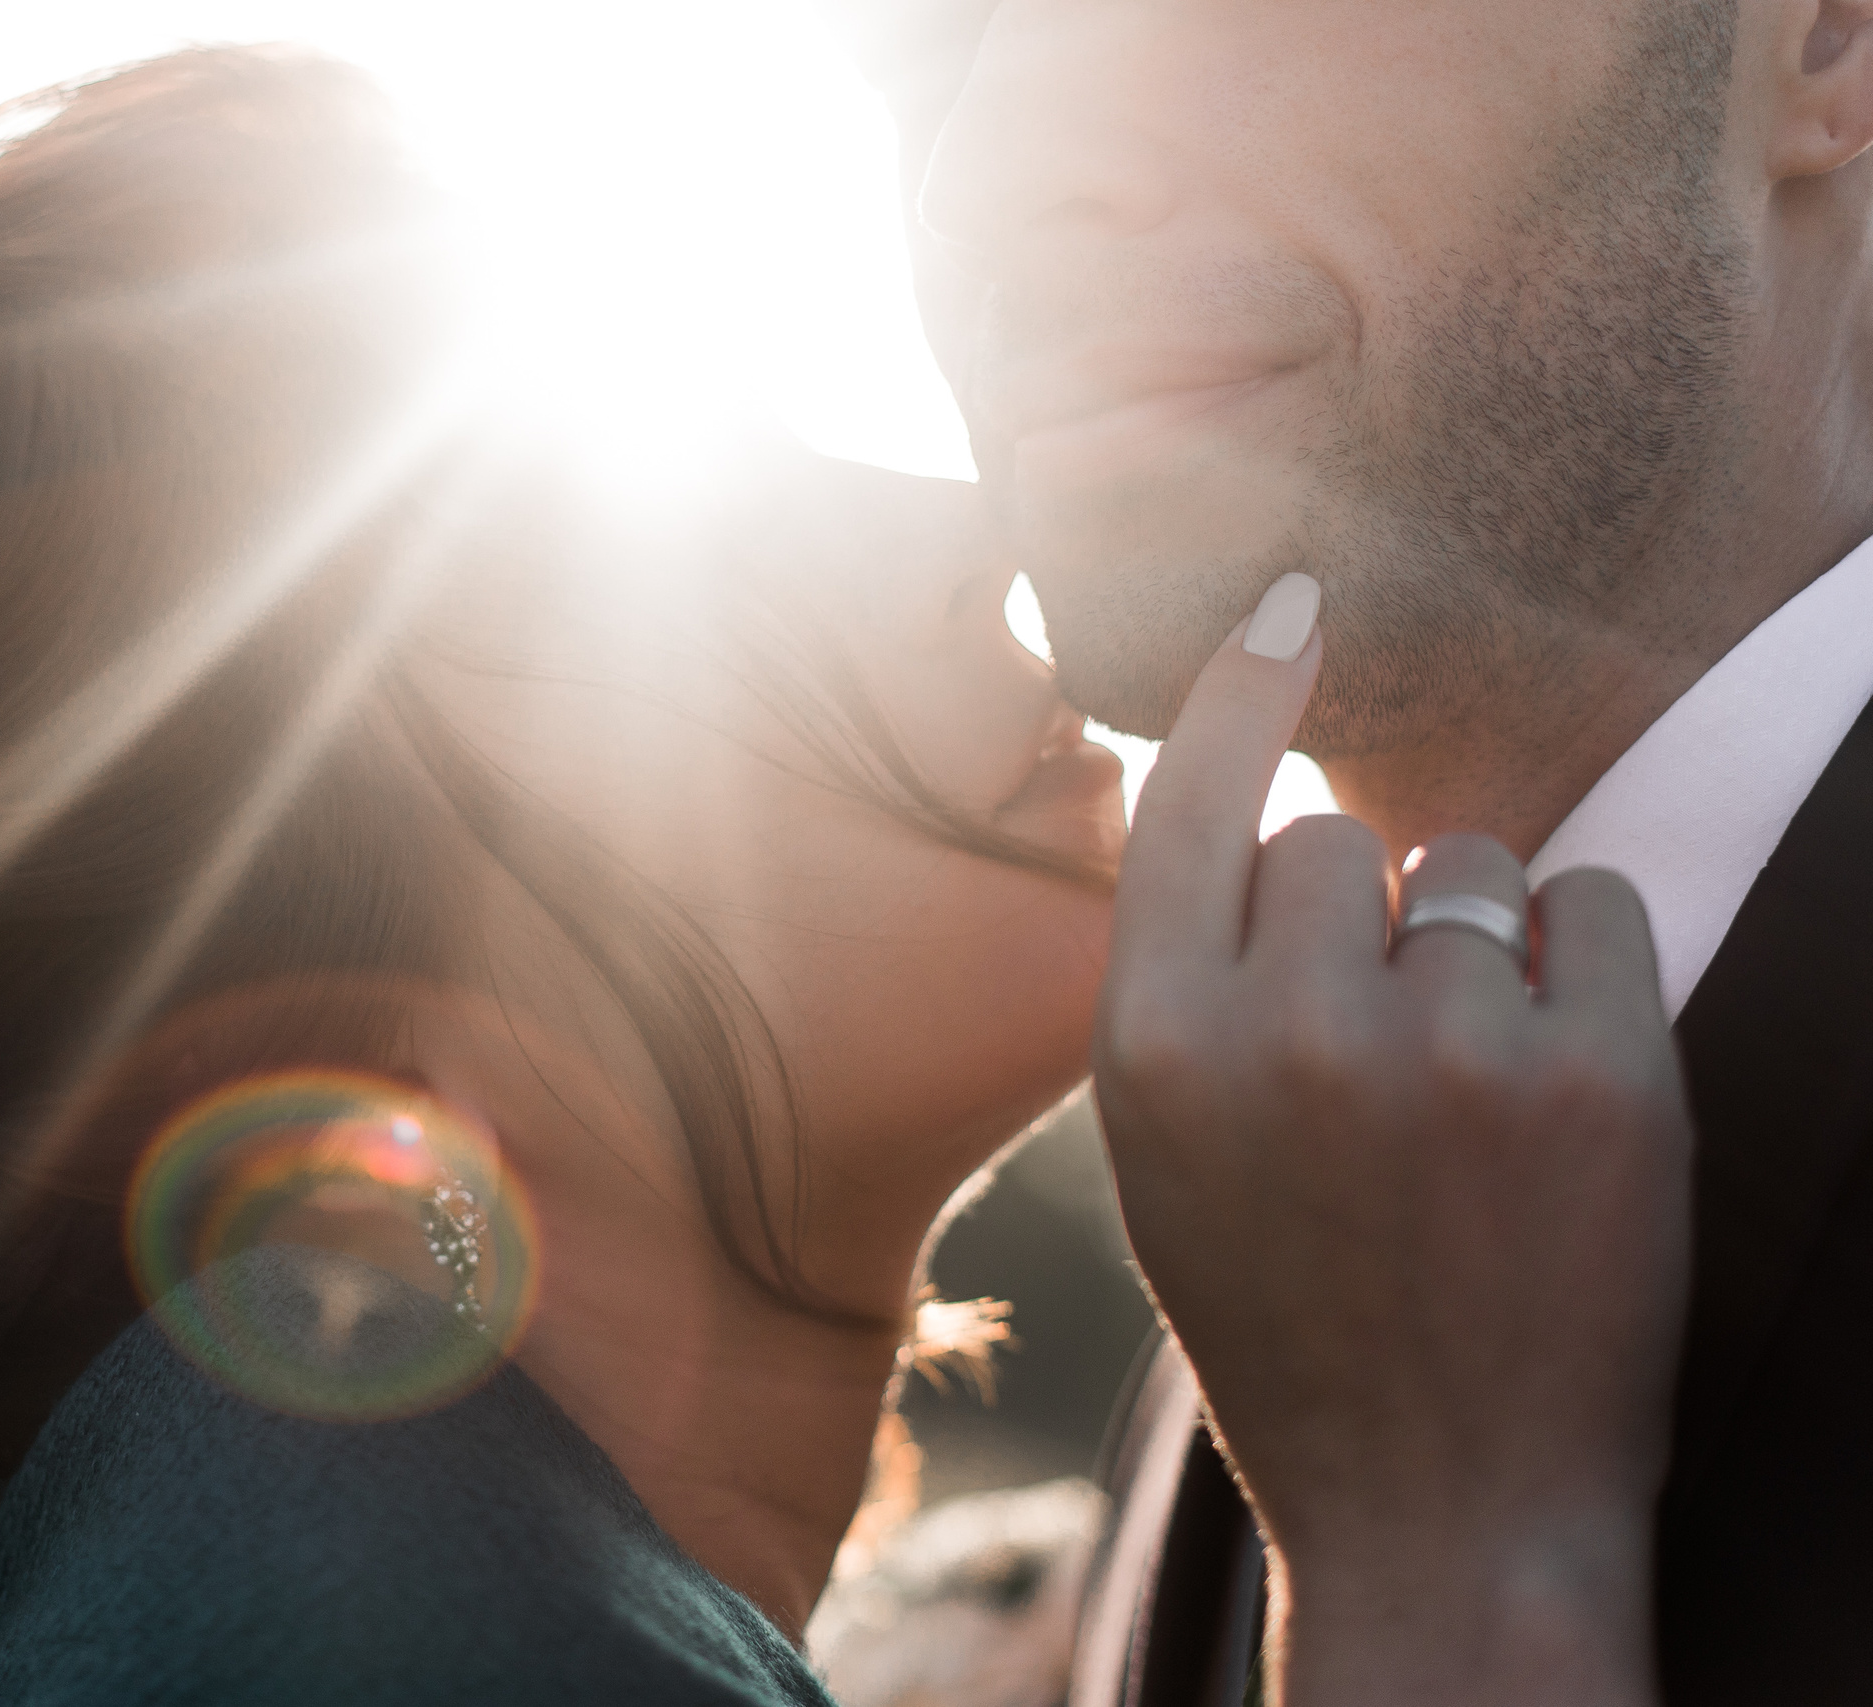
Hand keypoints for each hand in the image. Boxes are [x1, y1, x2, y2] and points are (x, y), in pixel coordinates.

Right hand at [1093, 575, 1693, 1706]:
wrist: (1443, 1504)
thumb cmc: (1290, 1324)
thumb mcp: (1166, 1163)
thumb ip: (1188, 993)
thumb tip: (1261, 822)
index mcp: (1151, 1051)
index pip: (1197, 806)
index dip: (1246, 689)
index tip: (1293, 603)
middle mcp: (1285, 1030)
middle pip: (1340, 841)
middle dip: (1366, 915)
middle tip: (1381, 1051)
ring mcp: (1448, 1049)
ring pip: (1474, 872)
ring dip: (1477, 951)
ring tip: (1469, 1099)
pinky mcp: (1602, 1076)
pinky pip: (1597, 908)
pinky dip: (1582, 971)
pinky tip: (1554, 1082)